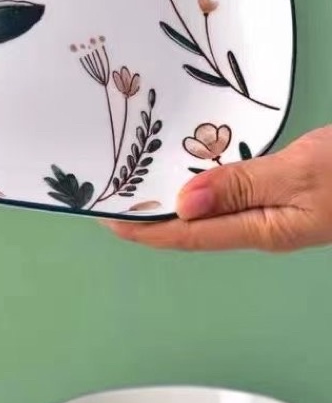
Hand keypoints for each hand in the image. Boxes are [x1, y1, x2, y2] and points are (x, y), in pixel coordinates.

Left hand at [101, 126, 331, 251]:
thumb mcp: (300, 174)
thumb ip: (240, 186)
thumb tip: (181, 203)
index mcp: (261, 229)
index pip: (186, 234)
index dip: (143, 228)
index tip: (103, 217)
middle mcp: (259, 224)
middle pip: (191, 225)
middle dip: (147, 216)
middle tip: (106, 195)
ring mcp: (269, 209)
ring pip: (206, 208)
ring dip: (169, 199)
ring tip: (132, 183)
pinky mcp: (278, 190)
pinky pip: (226, 191)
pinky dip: (197, 182)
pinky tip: (183, 168)